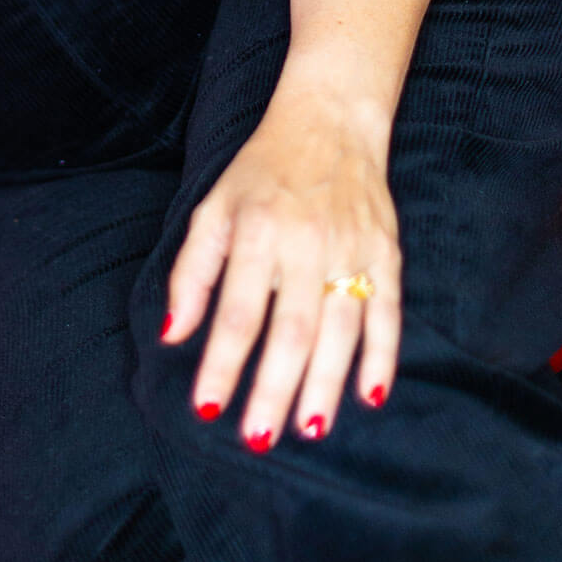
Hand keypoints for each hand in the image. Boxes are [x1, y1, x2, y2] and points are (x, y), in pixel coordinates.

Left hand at [162, 89, 400, 446]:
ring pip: (339, 331)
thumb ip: (192, 273)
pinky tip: (369, 395)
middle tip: (258, 438)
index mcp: (256, 232)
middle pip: (290, 331)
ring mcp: (352, 250)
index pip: (237, 313)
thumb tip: (173, 334)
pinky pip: (387, 314)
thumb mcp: (213, 209)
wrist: (330, 123)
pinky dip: (381, 356)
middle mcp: (305, 243)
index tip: (207, 408)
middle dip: (273, 389)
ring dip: (324, 385)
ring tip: (307, 430)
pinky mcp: (387, 253)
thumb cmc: (260, 172)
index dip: (222, 364)